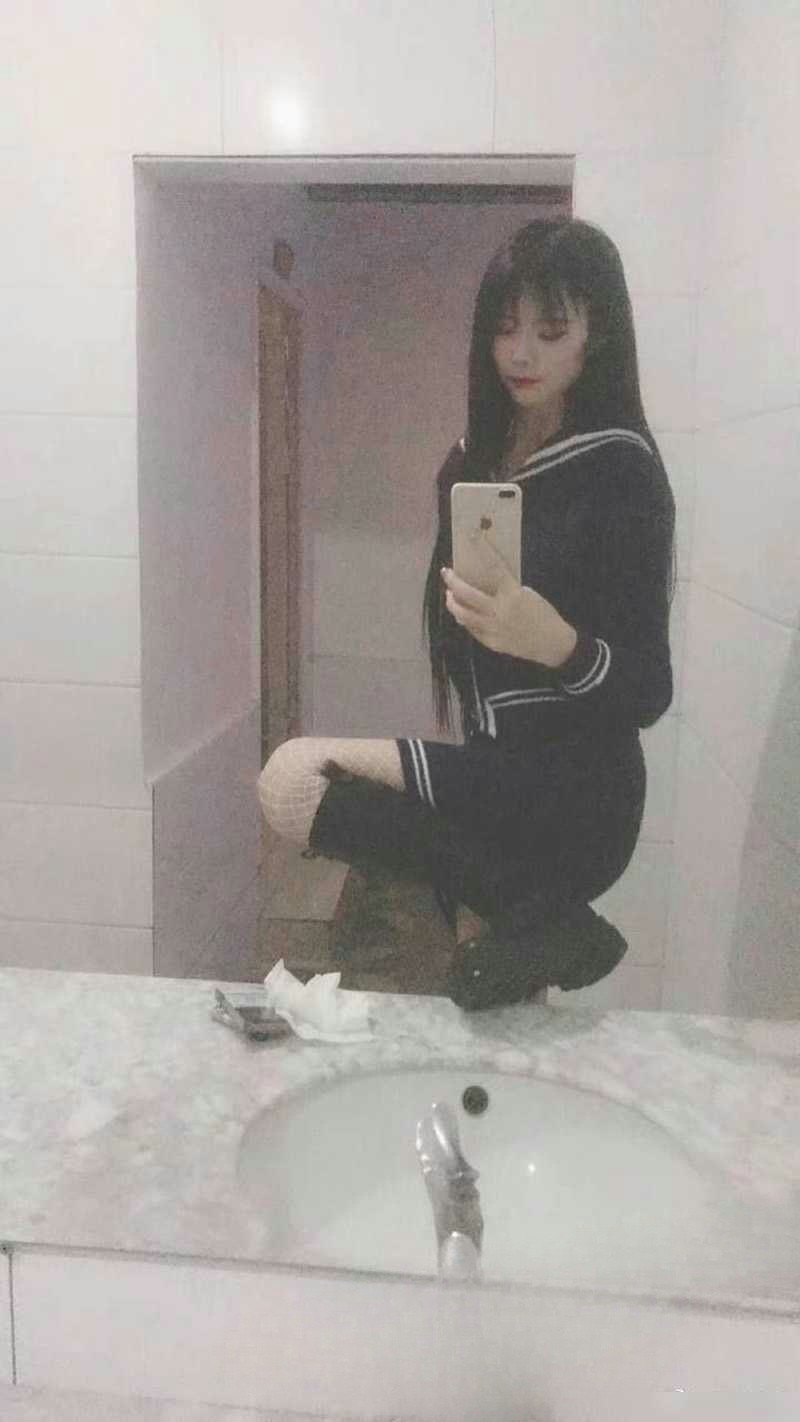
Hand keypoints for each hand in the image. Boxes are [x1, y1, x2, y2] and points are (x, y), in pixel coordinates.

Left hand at [441, 529, 577, 668]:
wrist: (552, 642)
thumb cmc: (541, 613)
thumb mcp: (526, 594)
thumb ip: (505, 589)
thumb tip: (483, 580)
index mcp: (513, 594)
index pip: (494, 567)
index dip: (482, 550)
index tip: (471, 536)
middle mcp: (500, 611)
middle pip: (467, 594)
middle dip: (452, 582)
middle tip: (446, 573)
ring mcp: (494, 628)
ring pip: (463, 615)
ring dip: (452, 603)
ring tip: (450, 595)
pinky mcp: (491, 642)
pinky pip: (472, 629)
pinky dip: (464, 619)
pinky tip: (461, 613)